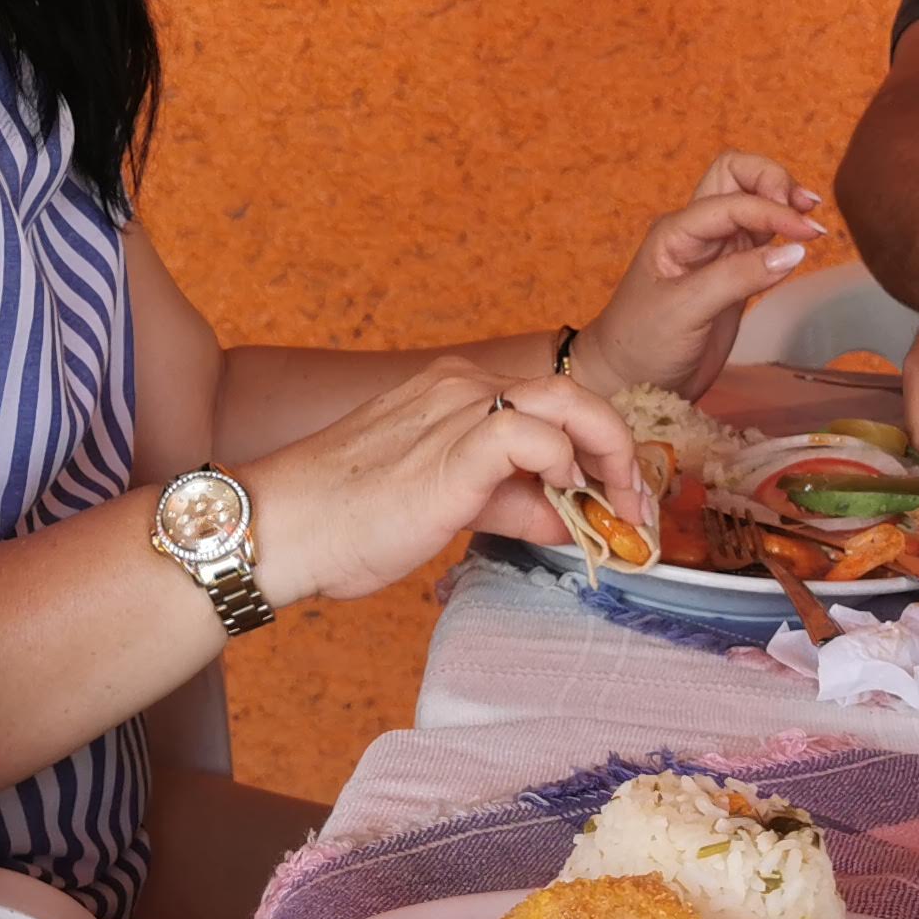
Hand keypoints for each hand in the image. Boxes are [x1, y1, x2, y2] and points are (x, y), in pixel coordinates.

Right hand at [246, 360, 643, 606]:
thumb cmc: (347, 522)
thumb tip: (566, 518)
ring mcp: (455, 412)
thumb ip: (510, 503)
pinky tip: (564, 503)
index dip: (601, 450)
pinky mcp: (451, 449)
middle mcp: (460, 389)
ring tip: (617, 510)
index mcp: (454, 393)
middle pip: (575, 395)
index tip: (620, 500)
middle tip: (636, 507)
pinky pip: (531, 435)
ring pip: (566, 402)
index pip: (552, 403)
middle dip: (621, 451)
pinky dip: (564, 465)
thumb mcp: (446, 507)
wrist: (281, 529)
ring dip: (609, 457)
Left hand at [573, 150, 827, 399]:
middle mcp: (697, 233)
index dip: (771, 209)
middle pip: (738, 177)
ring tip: (812, 222)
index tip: (806, 231)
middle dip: (773, 180)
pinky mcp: (734, 276)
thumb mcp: (684, 309)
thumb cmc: (641, 344)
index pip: (732, 201)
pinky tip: (802, 244)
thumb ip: (737, 277)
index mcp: (677, 231)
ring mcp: (717, 253)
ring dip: (783, 203)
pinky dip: (784, 235)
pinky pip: (764, 241)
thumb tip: (795, 251)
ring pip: (753, 204)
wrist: (629, 382)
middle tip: (805, 208)